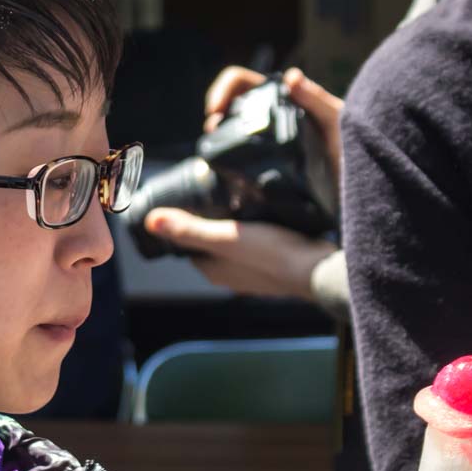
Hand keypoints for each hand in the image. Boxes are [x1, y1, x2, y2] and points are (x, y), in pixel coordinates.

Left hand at [141, 209, 334, 298]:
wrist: (320, 268)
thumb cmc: (273, 254)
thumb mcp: (226, 237)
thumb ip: (189, 229)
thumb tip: (151, 221)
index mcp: (214, 271)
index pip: (189, 245)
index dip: (187, 224)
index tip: (192, 200)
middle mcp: (232, 276)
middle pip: (212, 244)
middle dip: (213, 222)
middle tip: (218, 194)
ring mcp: (256, 273)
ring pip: (237, 244)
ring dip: (237, 226)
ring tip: (242, 200)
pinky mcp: (278, 265)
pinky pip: (260, 246)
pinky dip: (259, 231)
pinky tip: (267, 215)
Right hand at [203, 65, 343, 181]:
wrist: (363, 181)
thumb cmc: (356, 145)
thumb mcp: (338, 120)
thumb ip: (318, 99)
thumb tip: (291, 77)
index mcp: (284, 97)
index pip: (241, 81)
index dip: (223, 89)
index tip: (217, 110)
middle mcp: (273, 114)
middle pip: (231, 103)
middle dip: (215, 112)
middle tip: (213, 130)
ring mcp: (269, 138)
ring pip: (232, 128)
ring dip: (218, 134)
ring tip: (216, 149)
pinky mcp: (268, 163)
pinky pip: (241, 154)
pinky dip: (228, 156)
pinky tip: (229, 167)